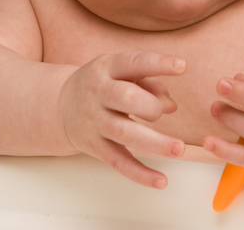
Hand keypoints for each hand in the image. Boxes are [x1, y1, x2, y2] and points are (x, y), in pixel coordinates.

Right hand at [58, 51, 186, 188]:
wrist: (61, 105)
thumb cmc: (103, 84)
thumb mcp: (121, 73)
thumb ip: (150, 83)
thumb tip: (171, 107)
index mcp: (107, 68)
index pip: (133, 63)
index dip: (158, 63)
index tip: (182, 66)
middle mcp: (98, 93)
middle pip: (125, 98)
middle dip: (150, 106)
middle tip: (160, 112)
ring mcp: (95, 121)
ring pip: (125, 133)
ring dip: (155, 143)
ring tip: (179, 149)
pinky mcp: (94, 146)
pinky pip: (119, 162)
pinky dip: (140, 173)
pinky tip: (161, 181)